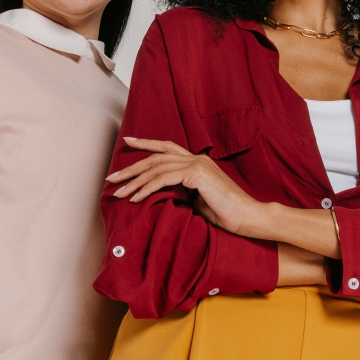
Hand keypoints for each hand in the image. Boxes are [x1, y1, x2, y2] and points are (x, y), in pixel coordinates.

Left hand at [109, 137, 265, 234]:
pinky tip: (136, 198)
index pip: (166, 147)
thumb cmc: (225, 213)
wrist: (247, 217)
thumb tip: (161, 194)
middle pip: (156, 157)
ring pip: (157, 168)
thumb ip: (182, 191)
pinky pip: (164, 179)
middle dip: (131, 167)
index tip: (128, 141)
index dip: (146, 143)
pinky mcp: (197, 175)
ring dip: (135, 182)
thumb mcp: (197, 199)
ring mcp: (197, 164)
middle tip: (112, 178)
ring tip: (119, 193)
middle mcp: (196, 158)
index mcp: (197, 161)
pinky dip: (147, 189)